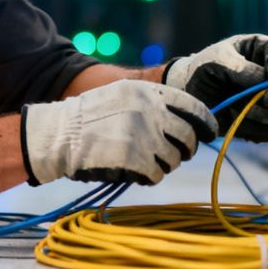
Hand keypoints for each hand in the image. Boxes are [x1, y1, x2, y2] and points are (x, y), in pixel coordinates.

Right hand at [20, 79, 216, 185]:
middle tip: (173, 153)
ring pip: (174, 159)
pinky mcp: (136, 160)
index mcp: (148, 92)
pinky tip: (134, 169)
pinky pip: (157, 175)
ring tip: (143, 160)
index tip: (208, 132)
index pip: (193, 108)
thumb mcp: (123, 95)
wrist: (59, 134)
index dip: (205, 123)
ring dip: (164, 163)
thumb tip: (190, 124)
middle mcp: (150, 112)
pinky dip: (148, 175)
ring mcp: (144, 137)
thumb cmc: (91, 117)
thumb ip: (154, 105)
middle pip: (187, 137)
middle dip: (185, 149)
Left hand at [162, 34, 267, 141]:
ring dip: (264, 115)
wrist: (189, 95)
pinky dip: (255, 129)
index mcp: (263, 51)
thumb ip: (241, 68)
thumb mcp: (216, 61)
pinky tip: (237, 119)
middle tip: (265, 99)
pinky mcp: (265, 122)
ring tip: (237, 108)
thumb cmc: (202, 69)